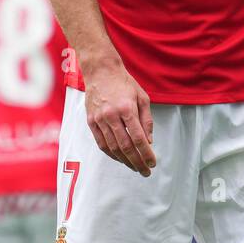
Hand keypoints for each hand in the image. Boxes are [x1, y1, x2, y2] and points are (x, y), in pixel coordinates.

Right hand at [82, 61, 155, 175]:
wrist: (101, 71)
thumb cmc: (124, 83)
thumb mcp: (142, 97)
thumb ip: (146, 120)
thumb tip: (149, 141)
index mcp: (127, 108)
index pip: (138, 138)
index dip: (146, 153)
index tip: (152, 163)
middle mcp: (112, 115)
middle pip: (125, 146)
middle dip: (137, 162)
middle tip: (145, 171)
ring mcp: (99, 119)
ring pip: (112, 147)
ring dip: (125, 161)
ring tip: (134, 167)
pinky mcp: (91, 121)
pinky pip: (101, 143)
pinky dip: (111, 154)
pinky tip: (120, 158)